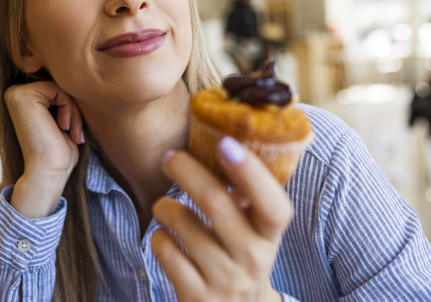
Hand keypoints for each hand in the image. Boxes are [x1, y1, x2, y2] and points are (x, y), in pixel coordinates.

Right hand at [5, 81, 83, 217]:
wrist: (49, 171)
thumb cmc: (59, 151)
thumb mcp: (61, 119)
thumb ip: (61, 99)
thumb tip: (75, 80)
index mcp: (21, 99)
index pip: (57, 88)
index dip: (70, 107)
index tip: (72, 131)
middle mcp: (14, 93)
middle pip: (59, 86)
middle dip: (73, 109)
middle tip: (75, 133)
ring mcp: (15, 93)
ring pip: (61, 87)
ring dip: (74, 111)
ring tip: (72, 132)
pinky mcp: (23, 95)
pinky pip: (59, 89)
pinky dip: (70, 108)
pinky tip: (64, 126)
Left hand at [151, 137, 290, 301]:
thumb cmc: (239, 257)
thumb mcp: (253, 232)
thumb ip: (245, 197)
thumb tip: (223, 145)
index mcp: (269, 236)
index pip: (273, 205)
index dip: (251, 173)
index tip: (225, 143)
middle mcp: (252, 259)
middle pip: (216, 202)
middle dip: (186, 170)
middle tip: (169, 158)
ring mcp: (224, 280)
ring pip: (183, 223)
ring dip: (165, 206)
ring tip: (164, 206)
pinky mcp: (196, 297)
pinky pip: (166, 251)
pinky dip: (158, 236)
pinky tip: (165, 238)